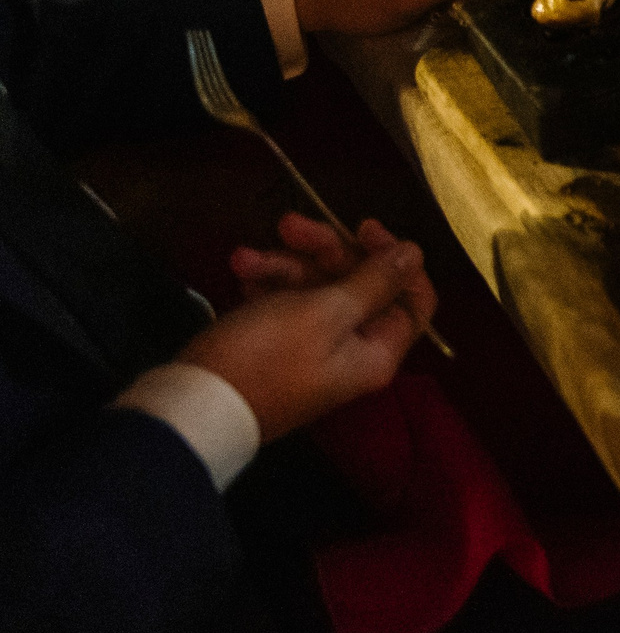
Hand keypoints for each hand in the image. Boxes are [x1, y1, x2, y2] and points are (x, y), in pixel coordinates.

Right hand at [184, 217, 436, 441]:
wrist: (188, 407)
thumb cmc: (264, 356)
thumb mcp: (324, 312)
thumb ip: (375, 281)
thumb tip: (416, 254)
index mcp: (377, 350)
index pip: (413, 299)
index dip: (396, 260)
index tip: (364, 228)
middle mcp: (352, 350)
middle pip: (359, 284)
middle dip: (323, 250)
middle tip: (287, 225)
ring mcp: (312, 348)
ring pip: (316, 288)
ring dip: (283, 265)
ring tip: (244, 258)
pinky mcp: (276, 345)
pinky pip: (284, 303)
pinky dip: (266, 283)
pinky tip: (240, 271)